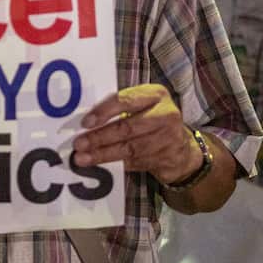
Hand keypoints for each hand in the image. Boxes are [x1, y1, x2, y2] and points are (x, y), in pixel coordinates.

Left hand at [73, 84, 202, 184]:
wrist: (183, 148)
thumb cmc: (153, 120)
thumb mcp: (143, 105)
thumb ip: (121, 107)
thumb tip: (86, 121)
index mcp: (156, 95)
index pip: (126, 100)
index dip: (104, 111)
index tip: (85, 122)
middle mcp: (166, 115)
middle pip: (127, 127)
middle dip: (100, 137)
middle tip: (79, 144)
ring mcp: (168, 139)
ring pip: (130, 148)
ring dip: (103, 154)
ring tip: (82, 158)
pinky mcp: (166, 159)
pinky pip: (134, 163)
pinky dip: (114, 165)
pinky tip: (99, 167)